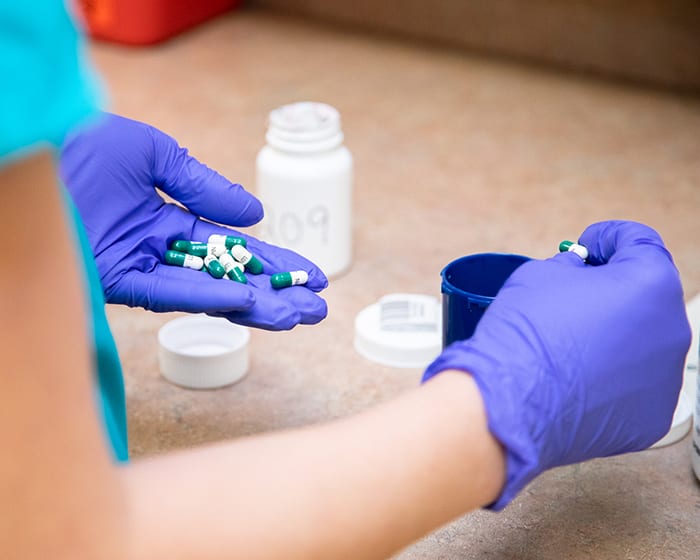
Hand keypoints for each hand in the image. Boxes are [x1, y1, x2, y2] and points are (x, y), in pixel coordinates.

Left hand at [59, 113, 326, 329]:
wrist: (30, 152)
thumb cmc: (82, 144)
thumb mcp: (153, 153)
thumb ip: (202, 185)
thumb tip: (253, 216)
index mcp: (166, 220)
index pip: (232, 249)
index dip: (272, 262)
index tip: (310, 275)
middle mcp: (158, 252)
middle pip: (229, 280)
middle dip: (275, 294)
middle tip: (317, 309)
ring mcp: (139, 269)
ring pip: (207, 295)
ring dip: (254, 307)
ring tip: (299, 317)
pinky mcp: (116, 280)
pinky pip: (168, 293)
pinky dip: (207, 298)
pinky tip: (245, 303)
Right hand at [423, 220, 690, 508]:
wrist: (509, 403)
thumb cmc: (524, 335)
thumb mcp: (542, 274)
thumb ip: (575, 267)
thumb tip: (583, 276)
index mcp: (651, 284)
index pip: (641, 243)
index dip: (609, 238)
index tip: (588, 247)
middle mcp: (672, 330)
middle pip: (646, 296)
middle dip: (613, 288)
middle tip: (574, 294)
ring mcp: (665, 379)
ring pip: (643, 343)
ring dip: (614, 334)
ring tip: (570, 343)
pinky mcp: (650, 416)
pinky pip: (634, 384)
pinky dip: (611, 375)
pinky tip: (575, 377)